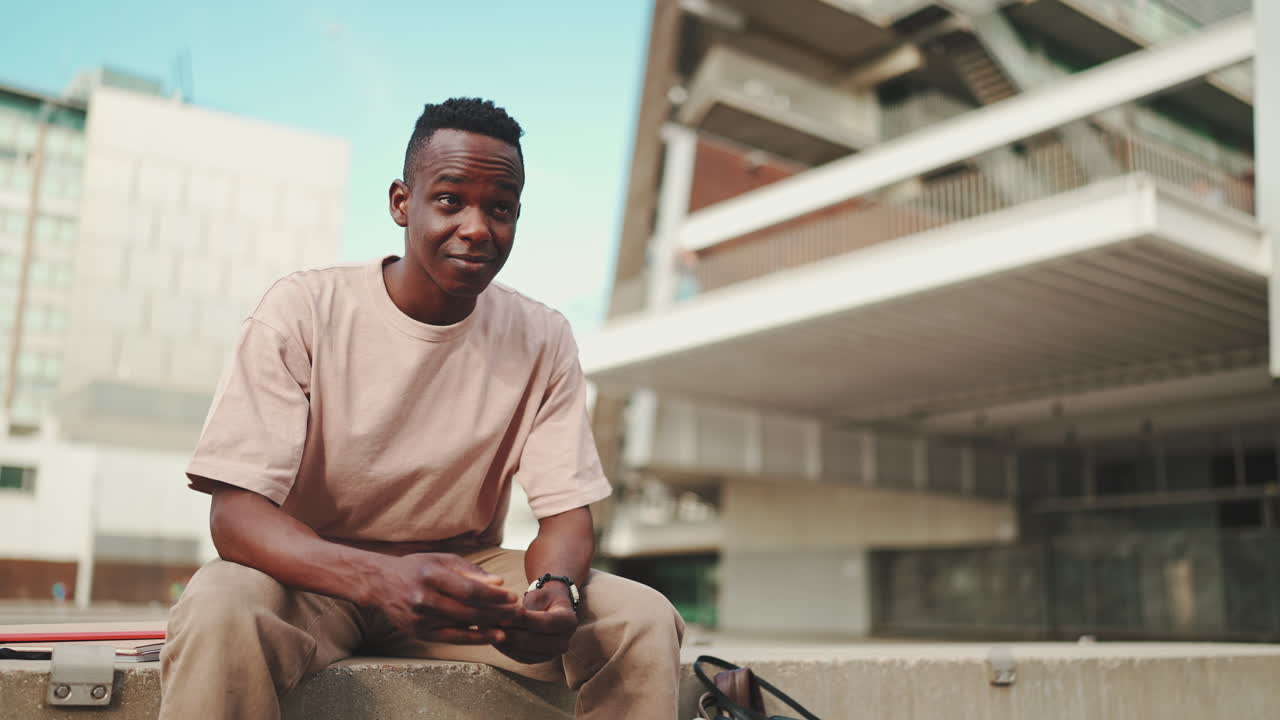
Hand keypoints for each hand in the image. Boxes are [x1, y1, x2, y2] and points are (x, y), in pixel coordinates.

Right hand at [371, 553, 520, 644]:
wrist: (381, 583)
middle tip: (516, 614)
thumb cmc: (417, 568)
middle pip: (468, 611)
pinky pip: (451, 638)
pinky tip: (490, 636)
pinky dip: (473, 638)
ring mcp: (420, 619)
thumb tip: (499, 583)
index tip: (512, 597)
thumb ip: (471, 572)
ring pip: (461, 626)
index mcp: (431, 576)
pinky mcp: (418, 633)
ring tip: (508, 627)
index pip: (469, 590)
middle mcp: (424, 599)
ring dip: (488, 628)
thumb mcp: (442, 560)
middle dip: (496, 614)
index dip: (494, 596)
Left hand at [494, 584, 579, 664]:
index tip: (504, 615)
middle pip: (533, 641)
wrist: (549, 609)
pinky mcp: (536, 660)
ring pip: (522, 651)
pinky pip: (517, 656)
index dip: (524, 620)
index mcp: (569, 621)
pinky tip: (490, 636)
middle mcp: (564, 642)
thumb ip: (527, 606)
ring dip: (502, 640)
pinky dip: (503, 646)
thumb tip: (506, 616)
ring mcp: (550, 655)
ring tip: (484, 629)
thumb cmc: (543, 597)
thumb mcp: (539, 594)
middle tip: (488, 625)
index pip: (545, 622)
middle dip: (509, 632)